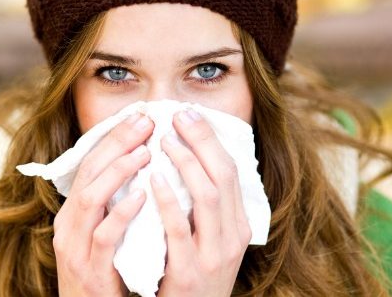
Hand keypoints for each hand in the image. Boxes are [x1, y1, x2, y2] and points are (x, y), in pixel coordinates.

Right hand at [53, 113, 153, 296]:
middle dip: (116, 144)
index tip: (140, 118)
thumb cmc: (104, 277)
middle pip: (88, 174)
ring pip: (90, 199)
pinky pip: (104, 237)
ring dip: (118, 172)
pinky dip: (122, 214)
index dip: (114, 139)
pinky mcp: (90, 271)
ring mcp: (76, 248)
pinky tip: (142, 196)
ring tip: (145, 152)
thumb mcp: (103, 236)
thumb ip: (114, 206)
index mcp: (73, 215)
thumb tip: (143, 168)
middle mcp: (69, 226)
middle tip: (146, 122)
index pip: (90, 165)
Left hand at [151, 108, 251, 296]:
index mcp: (238, 226)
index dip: (211, 140)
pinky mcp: (188, 273)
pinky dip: (167, 200)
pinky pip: (179, 229)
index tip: (190, 115)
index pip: (231, 172)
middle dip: (202, 140)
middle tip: (178, 115)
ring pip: (207, 196)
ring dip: (185, 163)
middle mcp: (232, 238)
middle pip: (223, 176)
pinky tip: (152, 179)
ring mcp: (213, 256)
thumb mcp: (210, 242)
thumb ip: (205, 209)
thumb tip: (189, 161)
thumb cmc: (193, 277)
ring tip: (165, 140)